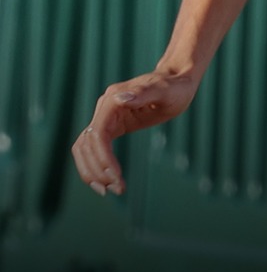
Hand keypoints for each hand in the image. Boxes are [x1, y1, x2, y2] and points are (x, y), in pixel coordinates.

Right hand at [71, 68, 200, 195]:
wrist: (176, 81)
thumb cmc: (175, 87)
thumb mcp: (165, 91)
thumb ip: (144, 93)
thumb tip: (119, 99)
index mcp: (114, 99)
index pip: (99, 134)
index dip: (103, 158)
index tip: (116, 177)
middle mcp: (104, 108)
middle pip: (87, 144)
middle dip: (97, 169)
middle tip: (114, 189)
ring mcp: (105, 117)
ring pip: (85, 148)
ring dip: (92, 170)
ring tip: (110, 190)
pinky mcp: (111, 125)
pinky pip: (94, 147)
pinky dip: (96, 164)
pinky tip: (108, 179)